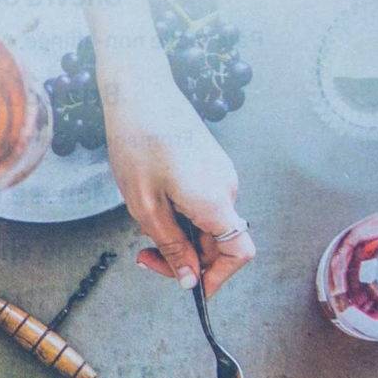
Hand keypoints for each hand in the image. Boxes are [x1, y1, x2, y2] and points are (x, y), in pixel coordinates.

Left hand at [84, 0, 255, 295]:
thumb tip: (191, 280)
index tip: (189, 285)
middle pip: (220, 243)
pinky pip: (204, 203)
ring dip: (179, 235)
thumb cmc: (138, 143)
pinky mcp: (212, 165)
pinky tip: (153, 201)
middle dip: (185, 257)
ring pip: (208, 224)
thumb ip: (171, 246)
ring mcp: (222, 175)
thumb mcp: (145, 206)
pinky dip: (182, 215)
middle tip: (143, 256)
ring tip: (144, 220)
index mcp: (215, 202)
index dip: (219, 277)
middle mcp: (228, 189)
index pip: (239, 254)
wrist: (140, 91)